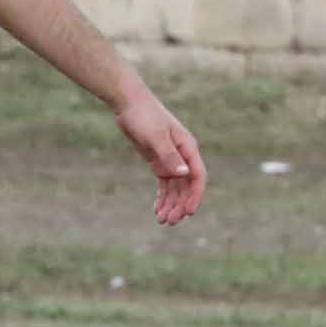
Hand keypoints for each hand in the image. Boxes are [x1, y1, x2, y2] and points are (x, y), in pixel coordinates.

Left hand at [115, 83, 208, 224]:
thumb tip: (183, 174)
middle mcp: (182, 156)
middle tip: (169, 221)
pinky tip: (156, 209)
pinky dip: (161, 197)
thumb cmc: (145, 116)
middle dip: (180, 205)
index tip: (188, 212)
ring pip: (175, 188)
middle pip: (186, 186)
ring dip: (170, 204)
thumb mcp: (155, 137)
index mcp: (188, 148)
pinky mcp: (158, 161)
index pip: (197, 176)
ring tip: (161, 220)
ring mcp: (170, 160)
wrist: (128, 104)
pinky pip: (164, 184)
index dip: (195, 196)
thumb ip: (169, 156)